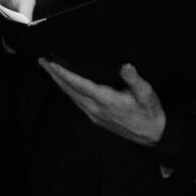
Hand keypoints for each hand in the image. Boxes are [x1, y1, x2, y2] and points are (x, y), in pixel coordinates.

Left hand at [42, 60, 166, 145]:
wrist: (153, 134)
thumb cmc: (150, 112)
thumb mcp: (147, 93)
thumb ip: (134, 79)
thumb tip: (126, 66)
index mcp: (106, 101)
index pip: (79, 85)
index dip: (64, 73)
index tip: (52, 64)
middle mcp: (96, 109)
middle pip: (69, 90)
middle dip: (54, 75)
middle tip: (42, 61)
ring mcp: (94, 115)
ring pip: (71, 96)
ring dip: (59, 82)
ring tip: (49, 69)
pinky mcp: (96, 117)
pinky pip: (77, 102)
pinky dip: (68, 91)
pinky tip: (65, 84)